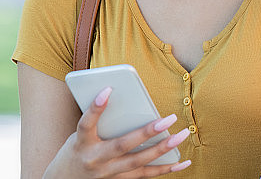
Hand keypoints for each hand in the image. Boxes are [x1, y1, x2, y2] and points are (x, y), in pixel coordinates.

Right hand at [45, 87, 191, 177]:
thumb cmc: (77, 149)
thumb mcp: (80, 134)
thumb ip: (100, 121)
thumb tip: (127, 100)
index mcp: (81, 143)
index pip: (86, 124)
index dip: (96, 108)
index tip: (108, 89)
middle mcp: (94, 160)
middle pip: (122, 146)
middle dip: (146, 132)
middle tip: (169, 119)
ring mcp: (108, 173)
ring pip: (138, 163)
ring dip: (162, 149)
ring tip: (181, 136)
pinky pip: (145, 176)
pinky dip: (166, 169)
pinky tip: (183, 161)